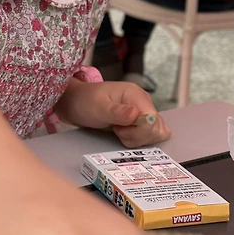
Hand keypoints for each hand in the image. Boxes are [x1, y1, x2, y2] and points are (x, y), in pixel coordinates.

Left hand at [54, 79, 171, 147]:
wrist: (77, 103)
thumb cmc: (85, 101)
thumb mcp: (97, 107)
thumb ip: (116, 112)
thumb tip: (136, 114)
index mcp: (135, 94)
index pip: (152, 119)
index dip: (137, 130)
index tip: (118, 128)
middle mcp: (144, 102)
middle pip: (156, 128)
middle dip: (136, 136)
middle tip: (116, 129)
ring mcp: (144, 112)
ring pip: (155, 134)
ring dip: (137, 139)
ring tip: (119, 130)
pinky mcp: (142, 121)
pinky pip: (151, 135)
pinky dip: (139, 140)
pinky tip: (125, 135)